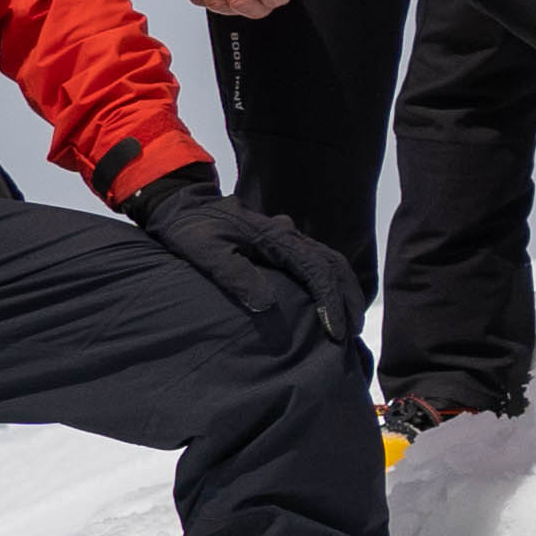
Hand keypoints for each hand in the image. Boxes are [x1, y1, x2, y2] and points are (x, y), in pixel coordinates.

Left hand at [122, 163, 360, 342]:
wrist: (181, 203)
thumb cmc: (190, 230)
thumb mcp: (206, 252)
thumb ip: (235, 275)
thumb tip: (267, 305)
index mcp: (276, 237)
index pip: (317, 270)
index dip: (331, 302)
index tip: (336, 332)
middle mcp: (288, 234)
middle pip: (333, 264)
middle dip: (349, 297)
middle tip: (354, 330)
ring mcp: (286, 235)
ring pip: (328, 260)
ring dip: (342, 289)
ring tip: (348, 320)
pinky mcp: (279, 241)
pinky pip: (315, 259)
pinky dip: (329, 281)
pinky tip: (326, 300)